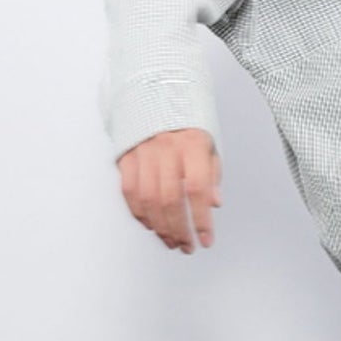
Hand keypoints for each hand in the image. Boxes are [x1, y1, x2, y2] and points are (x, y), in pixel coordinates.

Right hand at [118, 127, 221, 251]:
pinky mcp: (126, 156)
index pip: (197, 189)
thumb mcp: (209, 143)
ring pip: (148, 199)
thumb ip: (212, 173)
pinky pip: (129, 191)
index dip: (202, 219)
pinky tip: (151, 225)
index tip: (206, 239)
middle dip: (179, 230)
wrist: (156, 93)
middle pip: (170, 200)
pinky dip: (139, 213)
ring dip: (160, 227)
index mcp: (192, 144)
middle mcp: (166, 148)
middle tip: (187, 246)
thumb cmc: (188, 123)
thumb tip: (214, 203)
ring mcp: (143, 152)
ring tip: (171, 241)